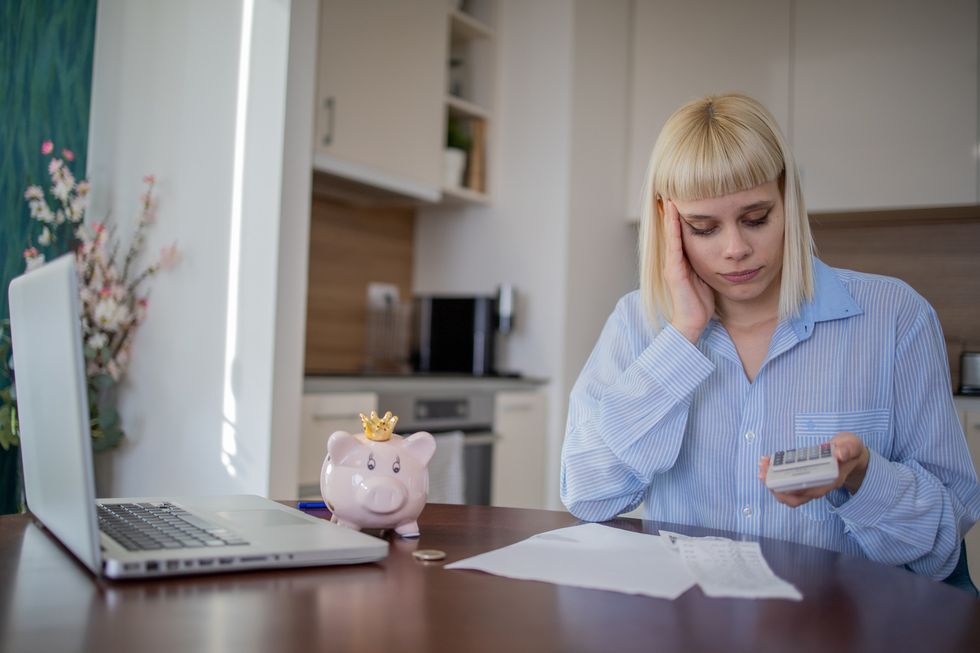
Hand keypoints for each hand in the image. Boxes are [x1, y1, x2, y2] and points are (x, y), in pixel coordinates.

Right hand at [661, 198, 713, 342]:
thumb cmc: (700, 304)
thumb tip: (719, 250)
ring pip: (670, 235)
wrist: (692, 324)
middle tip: (670, 190)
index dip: (678, 217)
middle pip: (672, 231)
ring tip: (670, 197)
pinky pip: (674, 246)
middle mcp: (673, 260)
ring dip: (670, 216)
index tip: (680, 198)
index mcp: (681, 261)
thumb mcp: (706, 277)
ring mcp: (671, 265)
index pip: (680, 234)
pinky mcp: (673, 271)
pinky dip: (673, 230)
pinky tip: (674, 216)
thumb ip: (707, 263)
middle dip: (671, 212)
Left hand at [757, 432, 869, 507]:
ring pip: (787, 491)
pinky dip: (774, 474)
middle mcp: (818, 486)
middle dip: (775, 487)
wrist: (849, 453)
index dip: (790, 489)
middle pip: (794, 496)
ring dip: (772, 481)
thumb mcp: (852, 445)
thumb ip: (848, 449)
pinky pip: (786, 481)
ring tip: (762, 466)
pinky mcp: (803, 477)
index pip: (809, 492)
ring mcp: (809, 484)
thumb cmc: (849, 450)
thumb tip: (839, 454)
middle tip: (762, 473)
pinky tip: (767, 462)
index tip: (776, 481)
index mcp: (830, 481)